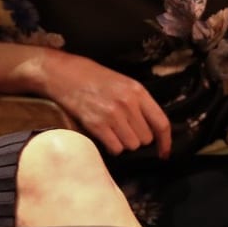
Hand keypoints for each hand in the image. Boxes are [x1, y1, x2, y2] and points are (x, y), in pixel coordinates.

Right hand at [39, 53, 171, 157]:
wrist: (61, 73)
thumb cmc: (91, 76)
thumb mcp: (121, 82)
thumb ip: (137, 102)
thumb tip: (150, 127)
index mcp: (137, 91)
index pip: (161, 122)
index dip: (165, 142)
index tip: (164, 153)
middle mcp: (127, 104)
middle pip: (145, 138)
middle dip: (136, 138)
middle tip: (124, 129)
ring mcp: (112, 115)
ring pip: (131, 145)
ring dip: (123, 143)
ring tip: (112, 131)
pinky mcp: (96, 124)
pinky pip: (115, 148)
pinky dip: (111, 146)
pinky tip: (104, 135)